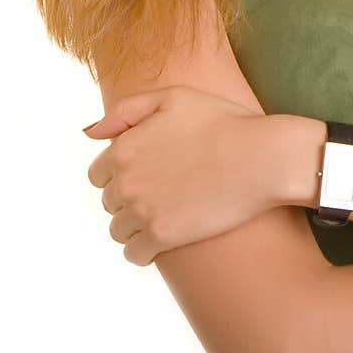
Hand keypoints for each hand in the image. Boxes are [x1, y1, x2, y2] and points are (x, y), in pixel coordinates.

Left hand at [84, 85, 272, 265]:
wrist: (262, 157)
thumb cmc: (222, 121)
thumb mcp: (172, 98)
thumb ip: (126, 110)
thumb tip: (90, 133)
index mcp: (123, 148)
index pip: (99, 174)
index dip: (122, 174)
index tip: (148, 173)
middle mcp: (126, 181)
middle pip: (109, 202)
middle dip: (129, 198)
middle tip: (163, 192)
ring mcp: (142, 211)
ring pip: (118, 230)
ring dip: (134, 226)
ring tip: (164, 216)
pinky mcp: (163, 237)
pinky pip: (134, 254)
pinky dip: (142, 250)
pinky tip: (163, 240)